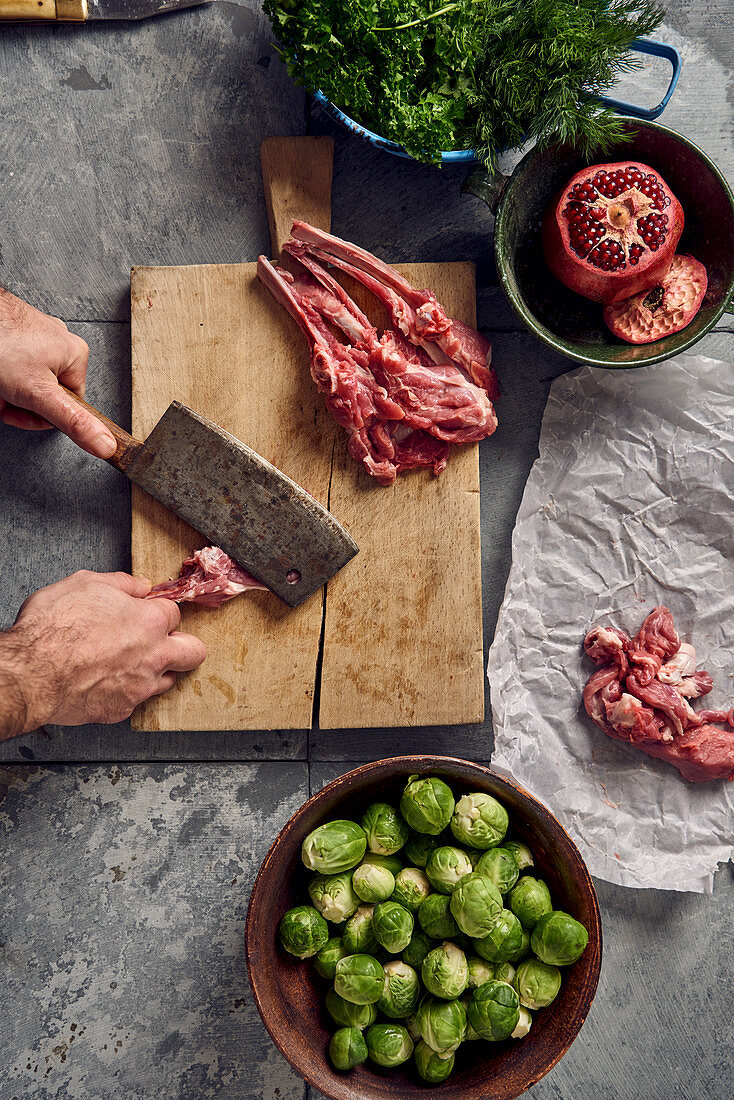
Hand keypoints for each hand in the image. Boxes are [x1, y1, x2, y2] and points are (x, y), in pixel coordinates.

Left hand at [0, 287, 116, 458]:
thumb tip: (105, 444)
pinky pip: (13, 366)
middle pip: (44, 394)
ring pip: (25, 382)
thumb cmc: (2, 343)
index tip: (23, 410)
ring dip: (7, 392)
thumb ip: (72, 421)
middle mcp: (60, 344)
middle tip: (4, 398)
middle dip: (20, 402)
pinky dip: (1, 376)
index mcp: (75, 356)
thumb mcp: (39, 393)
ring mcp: (36, 337)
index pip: (70, 405)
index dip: (42, 416)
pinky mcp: (17, 334)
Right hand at [0, 571, 205, 735]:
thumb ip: (121, 583)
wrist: (31, 672)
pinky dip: (125, 692)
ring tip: (131, 663)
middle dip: (184, 644)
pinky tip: (106, 682)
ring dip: (156, 670)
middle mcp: (153, 656)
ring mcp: (139, 687)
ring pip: (168, 680)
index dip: (159, 611)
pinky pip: (134, 701)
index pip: (175, 614)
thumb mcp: (85, 583)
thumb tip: (139, 585)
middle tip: (164, 641)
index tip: (149, 613)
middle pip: (193, 652)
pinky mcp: (120, 710)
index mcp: (149, 622)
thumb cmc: (53, 628)